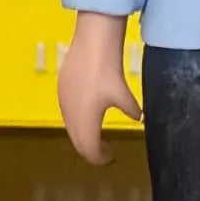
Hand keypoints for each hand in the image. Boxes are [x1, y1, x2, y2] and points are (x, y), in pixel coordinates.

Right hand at [57, 10, 140, 165]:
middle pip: (78, 142)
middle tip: (105, 151)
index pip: (90, 150)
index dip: (101, 158)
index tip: (111, 157)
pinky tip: (88, 112)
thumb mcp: (124, 95)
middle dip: (91, 150)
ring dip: (83, 135)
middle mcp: (70, 117)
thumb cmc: (108, 72)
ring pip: (71, 127)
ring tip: (97, 134)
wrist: (91, 42)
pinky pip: (68, 113)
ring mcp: (63, 102)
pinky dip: (77, 120)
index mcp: (85, 123)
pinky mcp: (61, 89)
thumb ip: (131, 110)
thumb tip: (138, 118)